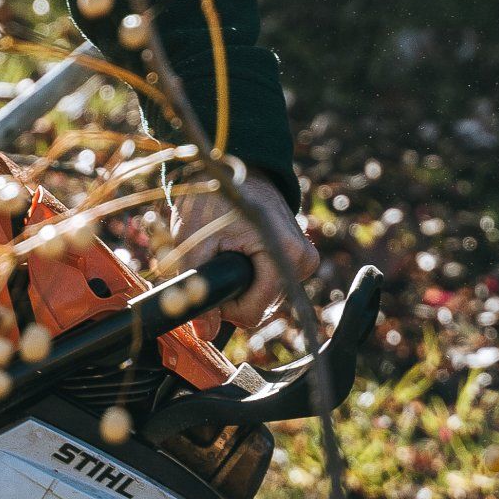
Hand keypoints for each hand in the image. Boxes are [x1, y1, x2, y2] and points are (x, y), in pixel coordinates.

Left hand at [170, 181, 317, 336]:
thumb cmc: (215, 195)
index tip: (210, 283)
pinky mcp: (300, 255)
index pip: (255, 310)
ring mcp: (304, 256)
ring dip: (245, 285)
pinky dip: (254, 276)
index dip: (226, 307)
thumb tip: (204, 334)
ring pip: (269, 298)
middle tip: (216, 262)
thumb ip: (197, 288)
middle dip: (236, 295)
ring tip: (228, 252)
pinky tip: (242, 253)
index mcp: (283, 251)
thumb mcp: (194, 239)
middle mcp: (302, 257)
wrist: (237, 164)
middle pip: (264, 306)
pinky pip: (275, 284)